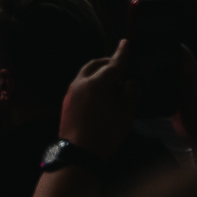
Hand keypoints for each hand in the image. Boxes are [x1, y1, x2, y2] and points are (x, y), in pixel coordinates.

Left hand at [59, 39, 133, 157]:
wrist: (77, 154)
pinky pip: (80, 83)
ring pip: (85, 72)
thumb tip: (129, 82)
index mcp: (96, 83)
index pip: (113, 64)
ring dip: (98, 71)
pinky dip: (91, 80)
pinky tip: (100, 92)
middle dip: (108, 62)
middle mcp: (80, 83)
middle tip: (121, 65)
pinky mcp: (67, 101)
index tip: (126, 42)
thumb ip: (129, 94)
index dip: (121, 54)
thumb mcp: (125, 114)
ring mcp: (70, 92)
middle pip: (95, 65)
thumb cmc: (105, 134)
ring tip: (113, 80)